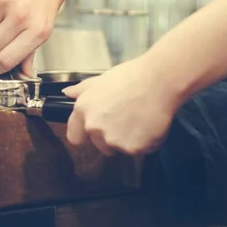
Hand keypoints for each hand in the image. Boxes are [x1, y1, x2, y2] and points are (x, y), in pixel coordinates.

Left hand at [62, 56, 182, 155]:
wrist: (159, 81)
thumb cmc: (133, 76)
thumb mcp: (102, 79)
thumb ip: (83, 90)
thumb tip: (67, 93)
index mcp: (84, 110)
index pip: (75, 136)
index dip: (86, 134)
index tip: (97, 130)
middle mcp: (94, 128)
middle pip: (100, 145)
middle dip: (112, 137)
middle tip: (128, 118)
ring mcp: (113, 140)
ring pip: (121, 148)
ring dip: (129, 140)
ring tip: (141, 118)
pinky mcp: (133, 149)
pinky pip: (140, 150)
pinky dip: (146, 142)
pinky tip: (151, 124)